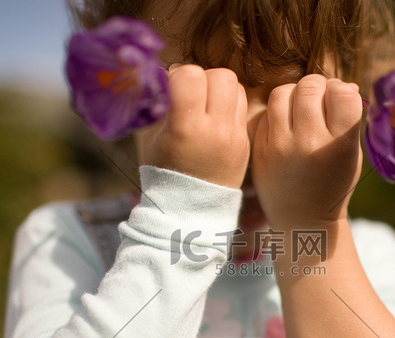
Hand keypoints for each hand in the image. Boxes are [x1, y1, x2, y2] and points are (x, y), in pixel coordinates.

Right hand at [135, 65, 249, 188]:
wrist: (189, 209)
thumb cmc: (162, 169)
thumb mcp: (149, 136)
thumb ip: (156, 102)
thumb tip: (162, 72)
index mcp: (186, 128)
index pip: (191, 75)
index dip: (178, 74)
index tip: (172, 87)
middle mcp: (215, 130)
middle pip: (221, 75)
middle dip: (203, 77)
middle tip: (191, 94)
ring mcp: (235, 137)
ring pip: (237, 86)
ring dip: (219, 89)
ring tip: (205, 105)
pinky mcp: (245, 141)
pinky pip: (243, 106)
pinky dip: (229, 105)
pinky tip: (214, 119)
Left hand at [251, 75, 362, 228]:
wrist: (303, 220)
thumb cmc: (333, 182)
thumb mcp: (351, 154)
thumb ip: (348, 119)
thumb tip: (342, 84)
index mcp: (339, 145)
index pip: (342, 93)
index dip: (342, 90)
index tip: (340, 100)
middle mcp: (309, 144)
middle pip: (310, 87)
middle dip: (318, 87)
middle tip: (319, 100)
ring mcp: (280, 147)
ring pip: (282, 93)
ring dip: (294, 94)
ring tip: (300, 108)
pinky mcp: (259, 150)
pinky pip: (266, 113)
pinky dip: (276, 113)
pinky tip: (285, 125)